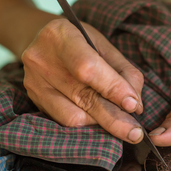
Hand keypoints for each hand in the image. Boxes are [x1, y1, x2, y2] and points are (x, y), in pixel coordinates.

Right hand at [22, 19, 144, 142]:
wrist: (39, 40)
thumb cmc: (78, 41)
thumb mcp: (103, 44)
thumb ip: (123, 71)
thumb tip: (134, 105)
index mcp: (62, 36)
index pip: (89, 69)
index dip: (113, 89)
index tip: (133, 105)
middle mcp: (41, 59)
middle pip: (82, 98)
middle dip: (114, 119)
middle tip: (135, 134)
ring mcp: (34, 82)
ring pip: (73, 117)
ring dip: (101, 124)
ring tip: (118, 123)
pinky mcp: (35, 100)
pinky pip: (64, 122)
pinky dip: (87, 124)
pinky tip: (99, 121)